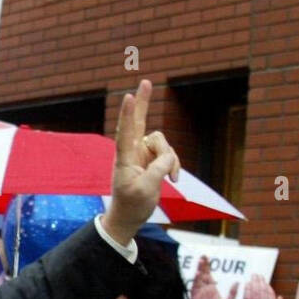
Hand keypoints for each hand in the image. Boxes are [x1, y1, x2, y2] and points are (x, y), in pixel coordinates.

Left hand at [100, 79, 180, 246]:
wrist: (130, 216)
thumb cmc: (132, 205)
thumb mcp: (145, 190)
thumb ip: (157, 170)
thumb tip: (168, 156)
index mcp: (124, 159)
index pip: (125, 133)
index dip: (128, 115)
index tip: (129, 98)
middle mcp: (132, 151)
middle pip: (139, 121)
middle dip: (143, 102)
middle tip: (145, 82)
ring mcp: (143, 154)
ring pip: (163, 143)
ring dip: (171, 159)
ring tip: (172, 179)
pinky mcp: (152, 159)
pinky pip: (169, 154)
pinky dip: (174, 165)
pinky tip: (174, 179)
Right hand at [187, 259, 232, 298]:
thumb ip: (233, 294)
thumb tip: (238, 282)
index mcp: (211, 291)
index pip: (209, 276)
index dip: (207, 267)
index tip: (207, 258)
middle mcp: (204, 291)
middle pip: (202, 275)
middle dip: (202, 266)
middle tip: (203, 256)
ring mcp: (199, 296)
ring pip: (198, 281)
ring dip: (199, 272)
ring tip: (200, 262)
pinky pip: (195, 290)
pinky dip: (196, 283)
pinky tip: (198, 275)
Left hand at [234, 275, 283, 298]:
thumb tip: (280, 297)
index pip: (270, 295)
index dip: (267, 286)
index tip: (264, 281)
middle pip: (262, 292)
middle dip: (259, 282)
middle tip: (257, 275)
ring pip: (254, 293)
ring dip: (253, 283)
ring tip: (252, 278)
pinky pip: (245, 298)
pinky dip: (246, 290)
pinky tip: (245, 285)